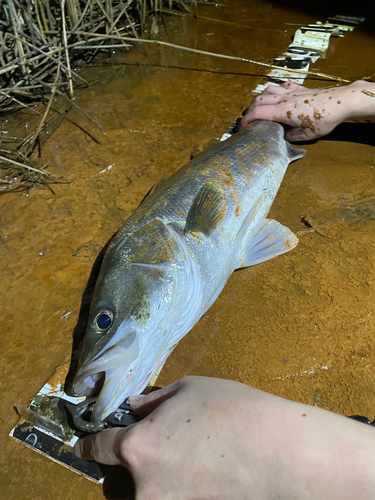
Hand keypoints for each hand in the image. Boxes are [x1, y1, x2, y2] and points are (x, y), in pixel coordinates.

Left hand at [74, 376, 374, 499]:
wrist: (282, 453)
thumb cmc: (235, 411)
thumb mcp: (191, 390)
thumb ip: (155, 401)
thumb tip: (136, 408)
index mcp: (138, 447)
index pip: (98, 447)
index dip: (88, 443)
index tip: (82, 444)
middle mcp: (145, 486)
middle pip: (131, 472)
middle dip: (146, 458)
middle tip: (178, 443)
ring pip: (157, 489)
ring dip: (171, 475)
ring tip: (206, 458)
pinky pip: (180, 497)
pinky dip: (191, 486)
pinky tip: (216, 472)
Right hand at [241, 80, 374, 140]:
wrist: (342, 102)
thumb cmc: (325, 119)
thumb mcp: (307, 135)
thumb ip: (290, 137)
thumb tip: (282, 136)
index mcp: (283, 111)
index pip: (257, 112)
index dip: (246, 120)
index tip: (243, 127)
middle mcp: (283, 98)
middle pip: (259, 99)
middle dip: (250, 109)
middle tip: (249, 119)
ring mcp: (291, 91)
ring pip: (268, 89)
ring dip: (260, 98)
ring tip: (260, 107)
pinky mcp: (299, 88)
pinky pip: (281, 86)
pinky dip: (274, 91)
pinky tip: (278, 96)